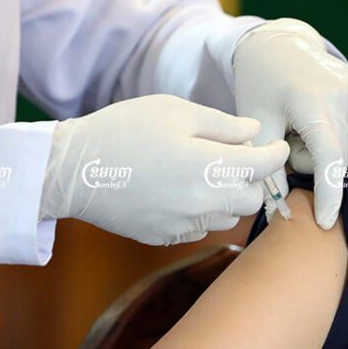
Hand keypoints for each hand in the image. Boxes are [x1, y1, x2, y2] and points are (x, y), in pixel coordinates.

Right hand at [38, 94, 288, 245]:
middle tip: (237, 158)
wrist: (73, 170)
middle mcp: (203, 203)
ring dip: (227, 197)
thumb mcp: (175, 111)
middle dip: (251, 179)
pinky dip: (201, 211)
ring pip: (227, 217)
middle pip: (250, 199)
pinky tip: (180, 191)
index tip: (275, 146)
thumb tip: (254, 134)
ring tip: (206, 174)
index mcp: (209, 167)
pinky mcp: (165, 237)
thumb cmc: (124, 130)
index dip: (275, 154)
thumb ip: (222, 125)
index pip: (263, 167)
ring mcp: (183, 224)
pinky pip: (199, 227)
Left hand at [233, 18, 347, 228]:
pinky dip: (342, 139)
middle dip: (314, 164)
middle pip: (339, 161)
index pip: (329, 158)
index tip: (325, 221)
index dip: (328, 194)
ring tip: (304, 127)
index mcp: (312, 101)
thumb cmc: (262, 87)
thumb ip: (267, 167)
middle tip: (289, 140)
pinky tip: (323, 120)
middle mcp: (345, 94)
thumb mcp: (255, 125)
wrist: (281, 45)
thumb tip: (281, 209)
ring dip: (328, 153)